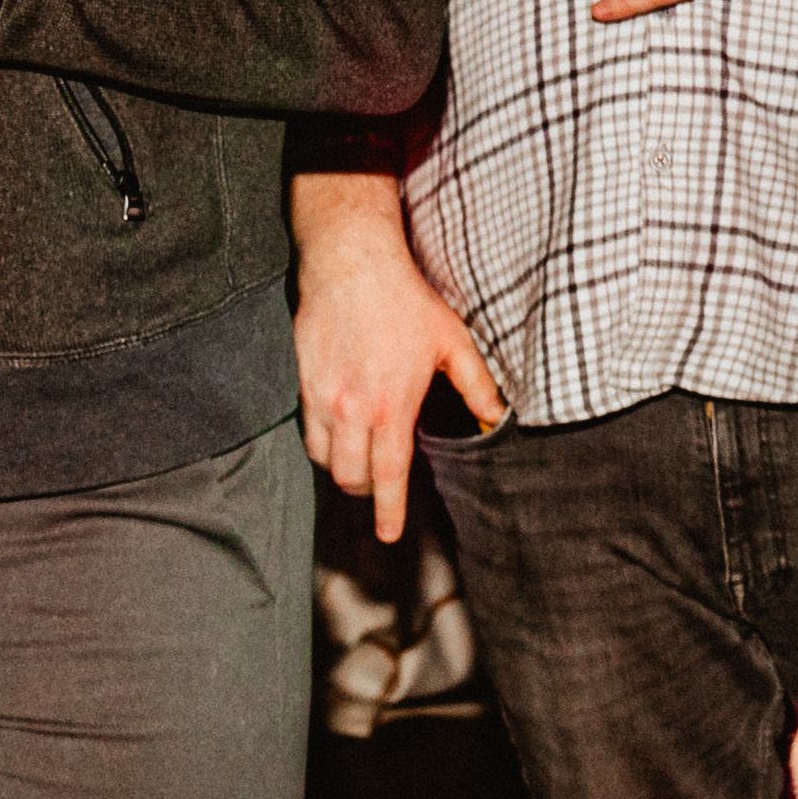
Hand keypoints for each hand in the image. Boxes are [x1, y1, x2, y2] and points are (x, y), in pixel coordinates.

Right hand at [294, 228, 501, 542]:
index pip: (388, 475)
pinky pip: (307, 433)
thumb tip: (497, 417)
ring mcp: (322, 398)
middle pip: (351, 477)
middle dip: (367, 489)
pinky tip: (339, 432)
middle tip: (381, 482)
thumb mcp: (454, 341)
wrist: (350, 264)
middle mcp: (352, 410)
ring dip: (344, 468)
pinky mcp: (300, 384)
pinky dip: (322, 444)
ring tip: (361, 458)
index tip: (388, 534)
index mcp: (392, 405)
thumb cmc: (406, 301)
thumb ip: (476, 385)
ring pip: (325, 460)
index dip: (388, 510)